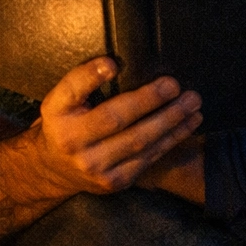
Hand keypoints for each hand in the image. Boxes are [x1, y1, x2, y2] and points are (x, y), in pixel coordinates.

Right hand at [0, 58, 202, 242]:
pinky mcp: (116, 182)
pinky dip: (172, 139)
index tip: (114, 64)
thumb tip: (110, 64)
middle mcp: (76, 146)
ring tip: (193, 103)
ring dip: (172, 121)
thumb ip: (80, 80)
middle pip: (117, 121)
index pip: (74, 93)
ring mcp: (97, 169)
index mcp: (59, 120)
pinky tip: (189, 123)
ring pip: (140, 142)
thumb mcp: (60, 100)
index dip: (91, 77)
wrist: (53, 170)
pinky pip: (148, 158)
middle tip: (176, 85)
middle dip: (151, 102)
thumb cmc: (63, 124)